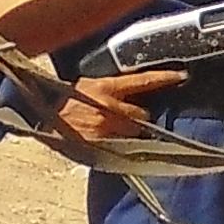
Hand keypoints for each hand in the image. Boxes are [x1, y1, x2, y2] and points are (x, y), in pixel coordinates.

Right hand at [59, 66, 181, 145]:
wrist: (39, 119)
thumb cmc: (62, 101)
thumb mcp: (86, 85)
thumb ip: (109, 90)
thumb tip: (129, 95)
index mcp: (106, 87)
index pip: (142, 81)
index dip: (164, 78)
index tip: (183, 76)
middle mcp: (110, 107)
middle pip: (142, 115)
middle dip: (138, 119)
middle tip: (124, 120)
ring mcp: (107, 129)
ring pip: (132, 133)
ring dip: (128, 134)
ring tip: (111, 132)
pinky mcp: (101, 146)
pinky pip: (120, 148)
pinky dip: (118, 147)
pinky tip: (106, 143)